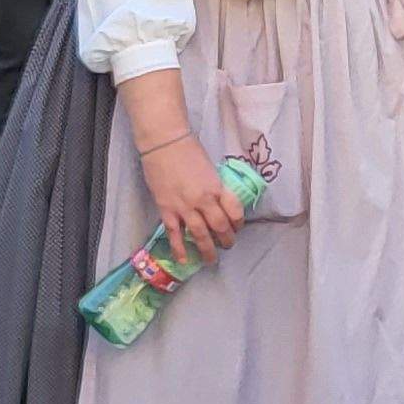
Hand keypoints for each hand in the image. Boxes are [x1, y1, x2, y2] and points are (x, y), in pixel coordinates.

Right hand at [142, 134, 244, 262]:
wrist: (164, 143)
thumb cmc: (188, 150)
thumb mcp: (210, 168)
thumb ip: (214, 186)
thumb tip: (216, 199)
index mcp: (217, 187)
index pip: (235, 211)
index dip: (238, 223)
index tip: (237, 227)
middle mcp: (204, 200)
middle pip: (220, 226)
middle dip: (227, 239)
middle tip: (228, 245)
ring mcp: (185, 207)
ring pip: (200, 235)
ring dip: (207, 249)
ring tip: (211, 259)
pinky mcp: (167, 210)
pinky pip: (175, 234)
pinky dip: (180, 249)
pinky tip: (184, 260)